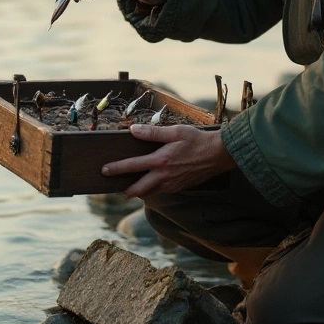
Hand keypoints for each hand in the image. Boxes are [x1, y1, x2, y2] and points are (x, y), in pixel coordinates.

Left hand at [101, 124, 236, 197]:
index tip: (104, 170)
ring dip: (139, 191)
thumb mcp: (175, 131)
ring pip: (150, 193)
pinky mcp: (179, 187)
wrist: (219, 155)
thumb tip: (133, 130)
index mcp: (160, 161)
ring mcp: (172, 184)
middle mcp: (164, 176)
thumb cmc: (198, 140)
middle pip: (138, 189)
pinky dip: (152, 190)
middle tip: (115, 189)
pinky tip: (151, 183)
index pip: (133, 166)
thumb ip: (153, 133)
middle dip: (125, 191)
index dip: (116, 168)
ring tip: (130, 187)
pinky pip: (161, 192)